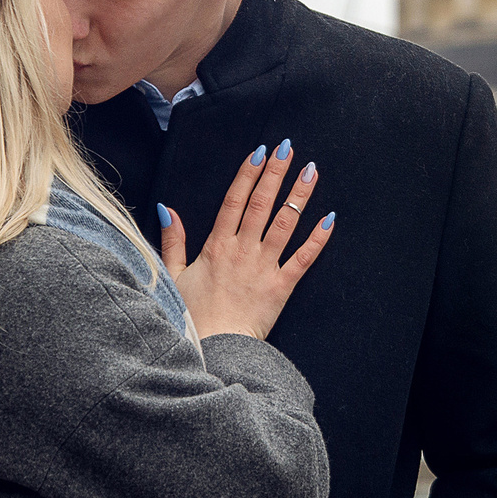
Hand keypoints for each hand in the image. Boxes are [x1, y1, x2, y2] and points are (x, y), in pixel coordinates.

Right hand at [159, 139, 333, 339]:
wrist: (213, 349)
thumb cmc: (192, 315)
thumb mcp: (173, 275)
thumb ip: (172, 240)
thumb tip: (166, 209)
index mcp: (217, 245)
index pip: (234, 200)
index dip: (247, 174)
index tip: (259, 152)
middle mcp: (242, 250)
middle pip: (261, 203)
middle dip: (275, 173)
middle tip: (288, 148)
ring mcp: (264, 267)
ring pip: (284, 223)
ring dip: (299, 195)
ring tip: (311, 171)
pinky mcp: (282, 287)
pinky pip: (303, 258)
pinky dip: (318, 238)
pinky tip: (330, 218)